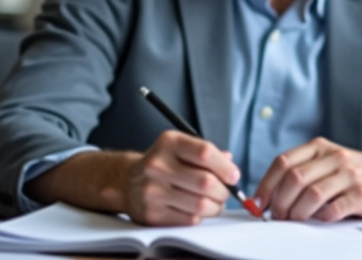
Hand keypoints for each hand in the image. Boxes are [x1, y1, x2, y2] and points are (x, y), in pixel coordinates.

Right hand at [125, 130, 240, 225]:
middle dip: (223, 191)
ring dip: (215, 206)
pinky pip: (190, 219)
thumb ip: (208, 154)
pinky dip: (200, 216)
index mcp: (169, 142)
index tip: (234, 176)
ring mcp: (153, 191)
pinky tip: (197, 209)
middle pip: (206, 182)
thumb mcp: (182, 148)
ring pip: (201, 204)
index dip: (225, 167)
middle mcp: (158, 165)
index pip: (204, 153)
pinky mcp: (152, 214)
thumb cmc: (164, 163)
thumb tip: (231, 166)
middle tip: (226, 192)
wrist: (128, 182)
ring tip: (214, 202)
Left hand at [253, 137, 361, 221]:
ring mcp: (349, 175)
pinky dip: (321, 217)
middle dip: (280, 202)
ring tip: (295, 219)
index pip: (283, 162)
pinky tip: (319, 219)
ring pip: (311, 195)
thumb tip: (269, 197)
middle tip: (277, 216)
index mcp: (319, 147)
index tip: (258, 202)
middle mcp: (334, 157)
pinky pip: (333, 209)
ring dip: (297, 212)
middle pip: (294, 179)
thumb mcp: (327, 161)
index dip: (266, 184)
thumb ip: (302, 172)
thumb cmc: (352, 173)